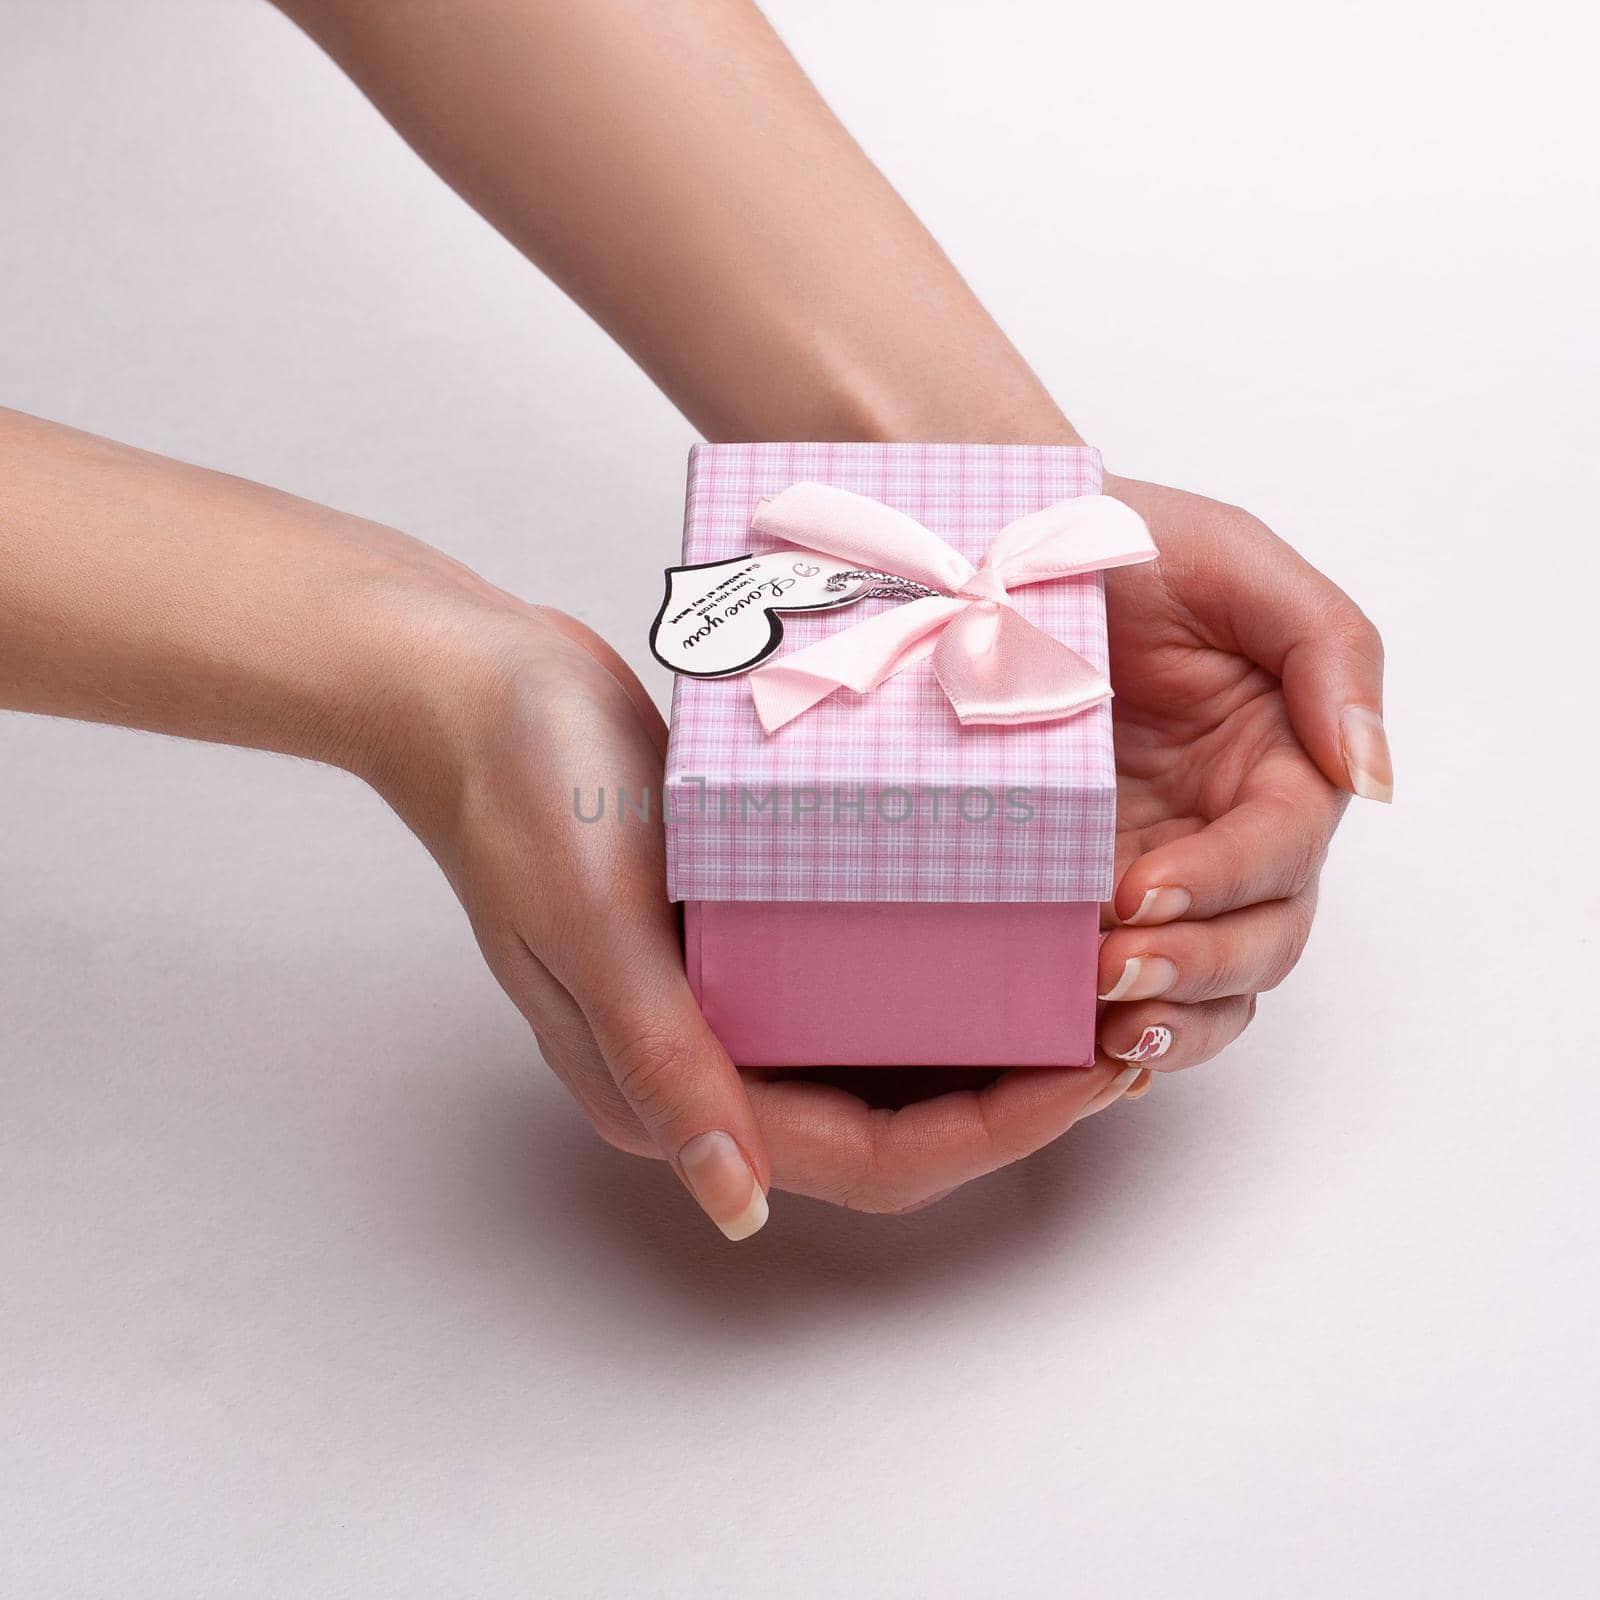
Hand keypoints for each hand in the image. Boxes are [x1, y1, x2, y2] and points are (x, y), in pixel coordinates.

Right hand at [377, 605, 1134, 1230]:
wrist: (474, 686)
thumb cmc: (522, 793)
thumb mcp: (595, 922)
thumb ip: (664, 1062)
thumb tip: (736, 1204)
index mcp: (671, 1089)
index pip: (873, 1157)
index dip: (997, 1132)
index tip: (1096, 1072)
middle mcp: (709, 1060)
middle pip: (898, 1119)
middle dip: (1018, 1092)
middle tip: (1121, 1025)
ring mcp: (726, 996)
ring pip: (889, 1055)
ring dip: (991, 1036)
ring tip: (1090, 979)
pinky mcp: (739, 932)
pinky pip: (861, 981)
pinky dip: (942, 971)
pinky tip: (1008, 926)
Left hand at [1095, 475, 1390, 1074]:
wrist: (1001, 554)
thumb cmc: (1125, 544)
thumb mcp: (1234, 563)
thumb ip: (1329, 651)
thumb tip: (1371, 774)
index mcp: (1280, 758)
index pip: (1282, 847)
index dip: (1224, 880)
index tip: (1140, 889)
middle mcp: (1229, 827)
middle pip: (1261, 936)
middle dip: (1198, 966)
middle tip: (1111, 972)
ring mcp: (1163, 865)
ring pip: (1212, 980)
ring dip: (1172, 1016)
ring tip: (1105, 1029)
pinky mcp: (1091, 890)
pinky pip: (1134, 976)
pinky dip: (1125, 1021)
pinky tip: (1081, 1042)